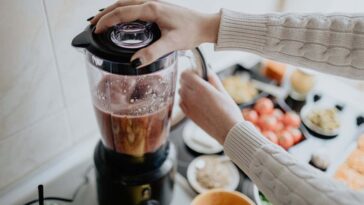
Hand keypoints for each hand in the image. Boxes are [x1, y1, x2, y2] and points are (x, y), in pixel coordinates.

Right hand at [90, 0, 219, 66]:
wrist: (205, 25)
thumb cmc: (191, 31)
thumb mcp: (172, 43)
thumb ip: (153, 53)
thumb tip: (134, 63)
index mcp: (151, 9)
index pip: (121, 13)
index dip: (106, 22)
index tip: (96, 31)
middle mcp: (150, 2)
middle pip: (120, 4)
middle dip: (104, 14)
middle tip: (92, 25)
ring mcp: (153, 3)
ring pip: (126, 3)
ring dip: (112, 10)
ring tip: (102, 20)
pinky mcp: (157, 7)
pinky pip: (134, 5)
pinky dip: (123, 10)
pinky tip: (122, 19)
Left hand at [179, 70, 243, 144]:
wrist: (228, 131)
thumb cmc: (229, 113)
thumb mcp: (223, 92)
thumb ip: (213, 79)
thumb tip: (207, 71)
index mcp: (201, 89)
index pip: (185, 74)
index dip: (191, 72)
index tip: (198, 73)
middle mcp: (192, 97)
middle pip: (182, 82)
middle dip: (190, 80)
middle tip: (201, 83)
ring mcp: (188, 107)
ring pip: (181, 93)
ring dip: (187, 90)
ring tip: (200, 94)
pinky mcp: (188, 115)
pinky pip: (181, 103)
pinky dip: (186, 100)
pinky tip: (197, 102)